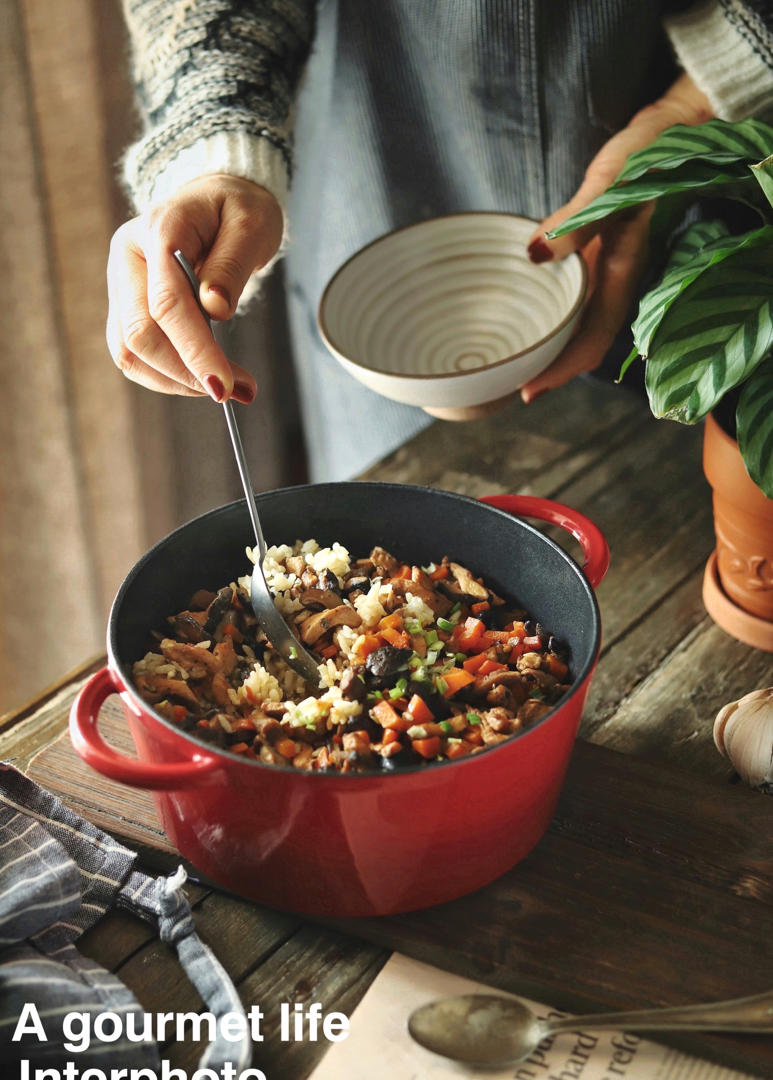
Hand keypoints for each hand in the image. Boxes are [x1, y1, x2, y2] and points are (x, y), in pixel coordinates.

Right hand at [106, 175, 283, 401]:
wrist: (214, 201)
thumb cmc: (236, 210)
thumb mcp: (251, 223)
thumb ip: (231, 264)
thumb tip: (215, 309)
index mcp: (157, 230)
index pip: (166, 302)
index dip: (195, 349)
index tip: (224, 385)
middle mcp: (127, 258)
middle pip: (139, 334)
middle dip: (186, 372)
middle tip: (235, 391)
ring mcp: (120, 284)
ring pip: (130, 352)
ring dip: (176, 381)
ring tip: (226, 387)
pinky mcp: (124, 307)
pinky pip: (135, 354)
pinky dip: (168, 376)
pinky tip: (202, 378)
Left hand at [519, 74, 712, 403]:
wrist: (673, 131)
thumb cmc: (645, 155)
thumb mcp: (609, 185)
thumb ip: (575, 222)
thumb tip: (535, 255)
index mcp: (622, 275)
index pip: (590, 340)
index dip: (561, 371)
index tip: (528, 392)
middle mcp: (618, 281)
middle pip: (584, 341)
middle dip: (551, 368)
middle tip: (511, 384)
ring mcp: (612, 269)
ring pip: (582, 322)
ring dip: (554, 345)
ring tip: (519, 360)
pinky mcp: (604, 253)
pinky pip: (579, 297)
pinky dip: (557, 313)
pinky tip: (536, 313)